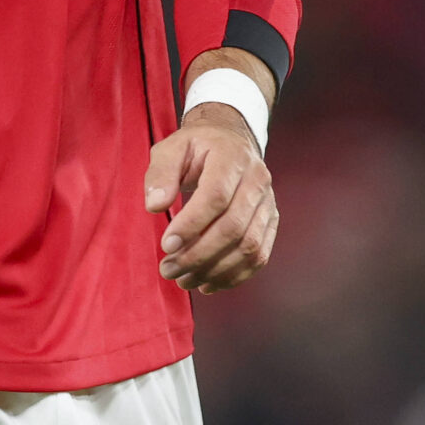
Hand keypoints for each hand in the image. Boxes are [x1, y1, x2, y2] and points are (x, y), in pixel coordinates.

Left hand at [143, 104, 277, 292]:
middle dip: (199, 254)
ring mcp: (268, 203)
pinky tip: (207, 283)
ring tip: (183, 280)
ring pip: (249, 246)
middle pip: (234, 227)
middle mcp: (257, 181)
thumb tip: (154, 206)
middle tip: (168, 269)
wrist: (230, 141)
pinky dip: (234, 275)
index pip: (216, 196)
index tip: (166, 245)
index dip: (192, 224)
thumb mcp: (170, 148)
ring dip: (215, 270)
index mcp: (232, 157)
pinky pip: (259, 256)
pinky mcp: (270, 222)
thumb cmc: (196, 146)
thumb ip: (160, 174)